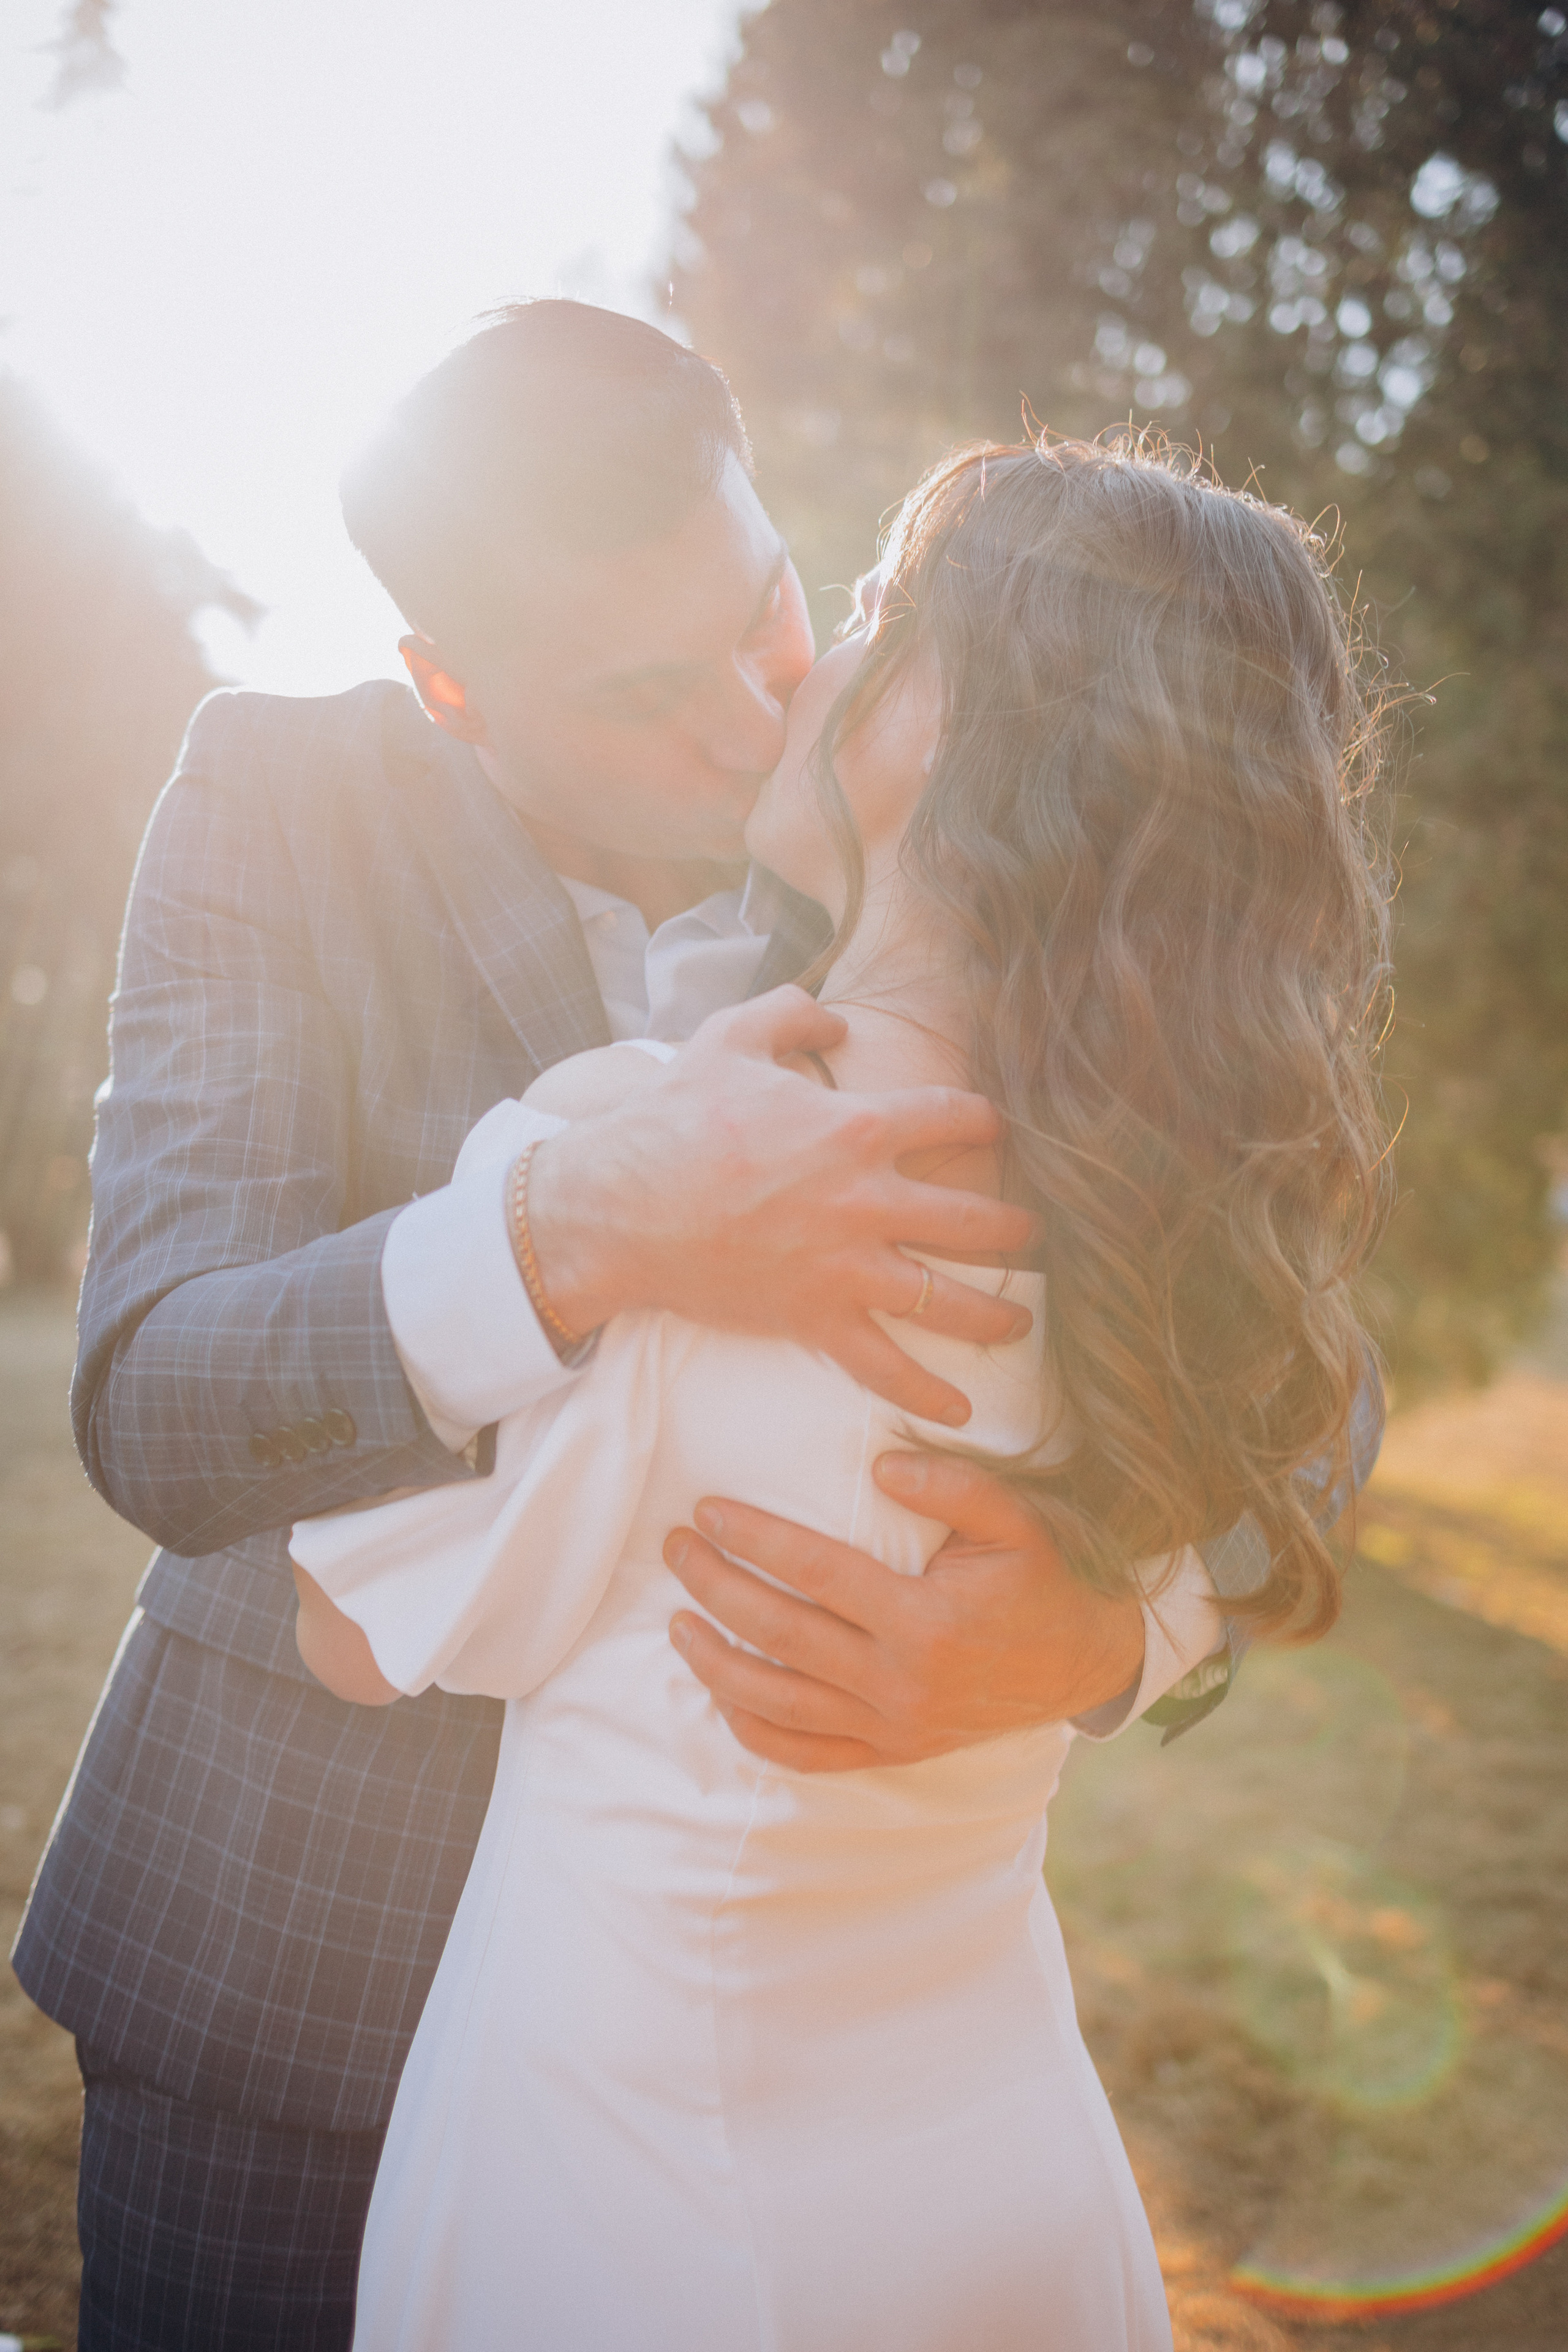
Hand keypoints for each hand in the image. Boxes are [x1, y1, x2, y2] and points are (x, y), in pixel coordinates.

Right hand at [525, 987, 1036, 1424]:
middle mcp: (866, 1199)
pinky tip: (963, 1409)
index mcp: (856, 1126)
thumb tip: (833, 1021)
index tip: (994, 1128)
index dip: (982, 1120)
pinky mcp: (814, 1316)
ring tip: (1020, 1319)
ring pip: (946, 1297)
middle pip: (972, 1217)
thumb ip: (791, 1016)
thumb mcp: (730, 1039)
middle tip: (1033, 1233)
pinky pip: (884, 1364)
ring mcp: (844, 1265)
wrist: (617, 1207)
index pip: (952, 1117)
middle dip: (1015, 1228)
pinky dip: (927, 1390)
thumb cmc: (672, 1119)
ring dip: (995, 1311)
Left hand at [662, 1452, 1145, 1770]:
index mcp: (927, 1620)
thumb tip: (880, 1467)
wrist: (1086, 1659)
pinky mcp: (892, 1753)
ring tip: (677, 1620)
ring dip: (715, 1663)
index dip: (755, 1540)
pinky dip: (755, 1730)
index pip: (816, 1572)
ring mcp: (893, 1726)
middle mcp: (902, 1681)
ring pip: (778, 1703)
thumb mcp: (1018, 1519)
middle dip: (716, 1588)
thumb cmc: (1045, 1578)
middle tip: (676, 1549)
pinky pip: (806, 1754)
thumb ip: (953, 1486)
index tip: (709, 1512)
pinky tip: (723, 1693)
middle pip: (781, 1635)